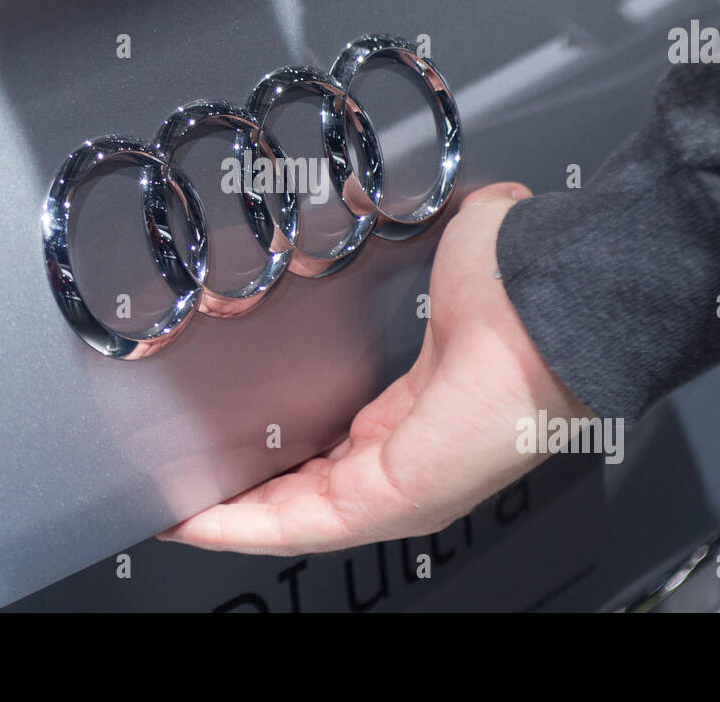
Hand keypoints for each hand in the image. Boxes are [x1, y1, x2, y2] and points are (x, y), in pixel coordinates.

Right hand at [157, 182, 593, 555]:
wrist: (549, 301)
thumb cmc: (515, 284)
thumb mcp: (436, 256)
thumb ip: (392, 228)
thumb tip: (363, 192)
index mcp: (417, 406)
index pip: (334, 446)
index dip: (277, 449)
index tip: (226, 438)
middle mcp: (410, 454)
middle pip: (306, 490)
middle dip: (239, 491)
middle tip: (180, 479)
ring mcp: (403, 485)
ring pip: (296, 517)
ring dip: (227, 517)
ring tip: (170, 506)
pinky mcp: (391, 500)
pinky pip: (300, 526)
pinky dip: (238, 527)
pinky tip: (188, 518)